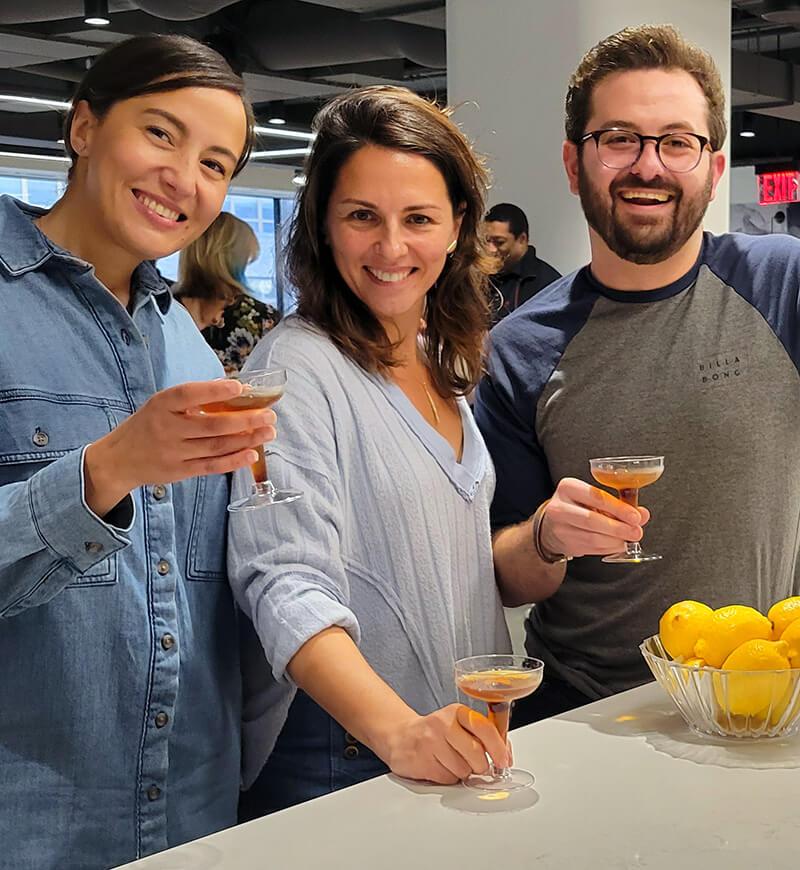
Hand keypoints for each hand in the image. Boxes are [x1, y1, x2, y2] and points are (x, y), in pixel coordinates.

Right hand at [84, 379, 276, 515]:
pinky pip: (211, 466)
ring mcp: (173, 452)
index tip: (239, 386)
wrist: (118, 460)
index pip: (188, 394)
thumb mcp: (161, 405)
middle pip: (211, 425)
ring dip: (247, 440)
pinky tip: (252, 454)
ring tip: (268, 432)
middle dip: (245, 420)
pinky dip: (234, 461)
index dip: (214, 391)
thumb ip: (192, 398)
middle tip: (269, 415)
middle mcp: (166, 428)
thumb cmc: (149, 425)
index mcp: (161, 405)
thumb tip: (235, 389)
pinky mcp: (180, 471)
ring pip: (216, 446)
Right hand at [378, 704, 508, 784]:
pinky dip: (448, 778)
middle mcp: (442, 724)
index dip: (499, 748)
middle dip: (480, 766)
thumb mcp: (458, 724)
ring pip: (463, 771)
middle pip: (476, 755)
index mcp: (457, 712)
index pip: (485, 728)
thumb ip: (482, 735)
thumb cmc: (436, 732)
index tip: (504, 761)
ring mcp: (429, 742)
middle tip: (474, 764)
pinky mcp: (421, 762)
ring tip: (450, 761)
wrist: (400, 735)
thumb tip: (505, 755)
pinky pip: (447, 779)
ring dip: (462, 773)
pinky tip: (439, 766)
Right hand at [540, 477, 649, 558]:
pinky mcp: (564, 543)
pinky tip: (617, 544)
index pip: (596, 497)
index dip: (618, 508)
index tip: (636, 517)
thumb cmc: (578, 507)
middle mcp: (559, 506)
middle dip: (618, 528)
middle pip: (592, 519)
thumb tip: (643, 514)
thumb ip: (619, 505)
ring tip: (628, 539)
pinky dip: (608, 548)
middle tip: (636, 532)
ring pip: (592, 537)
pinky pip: (591, 548)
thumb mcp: (595, 499)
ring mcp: (559, 527)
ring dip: (615, 540)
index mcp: (568, 487)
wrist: (553, 523)